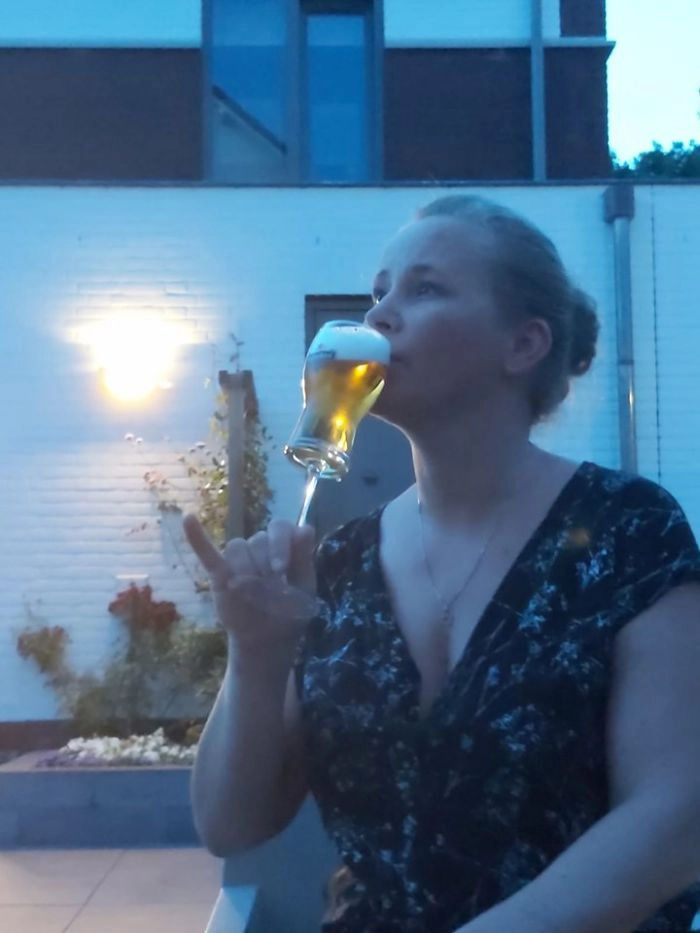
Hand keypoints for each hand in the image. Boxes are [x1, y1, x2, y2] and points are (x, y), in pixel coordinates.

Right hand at [183, 515, 318, 653]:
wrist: (266, 642)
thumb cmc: (288, 614)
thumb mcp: (304, 590)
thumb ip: (304, 560)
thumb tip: (306, 528)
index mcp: (284, 547)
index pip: (281, 527)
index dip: (280, 544)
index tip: (281, 568)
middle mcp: (260, 547)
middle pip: (258, 539)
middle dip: (265, 564)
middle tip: (269, 589)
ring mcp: (238, 560)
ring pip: (237, 546)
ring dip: (244, 568)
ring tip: (248, 591)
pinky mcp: (219, 574)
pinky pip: (207, 552)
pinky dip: (196, 537)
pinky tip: (188, 519)